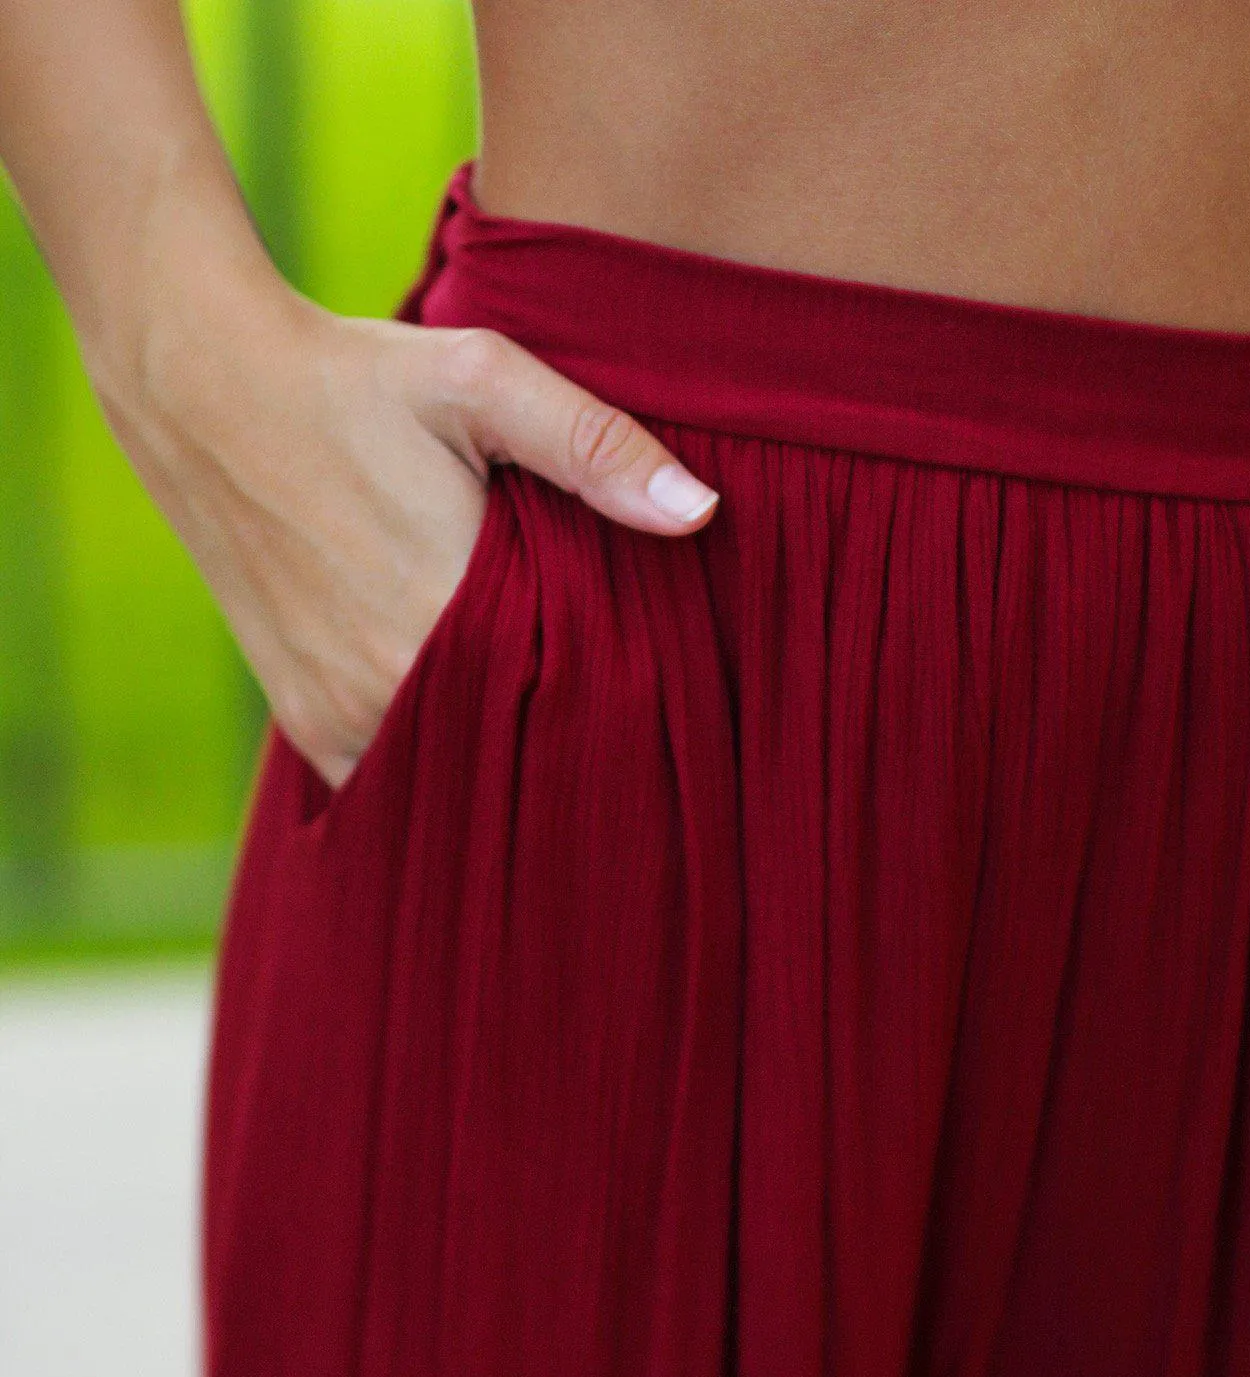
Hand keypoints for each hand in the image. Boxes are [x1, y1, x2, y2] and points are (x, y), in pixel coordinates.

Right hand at [97, 260, 719, 790]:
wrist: (203, 388)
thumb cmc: (356, 379)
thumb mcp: (482, 381)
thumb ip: (594, 448)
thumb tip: (701, 511)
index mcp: (450, 613)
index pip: (572, 701)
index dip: (619, 700)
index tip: (656, 690)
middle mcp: (389, 685)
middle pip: (517, 745)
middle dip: (563, 730)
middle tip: (614, 710)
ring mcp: (340, 714)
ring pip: (454, 772)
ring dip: (496, 750)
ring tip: (537, 706)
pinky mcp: (307, 721)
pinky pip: (389, 779)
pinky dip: (431, 758)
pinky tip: (468, 718)